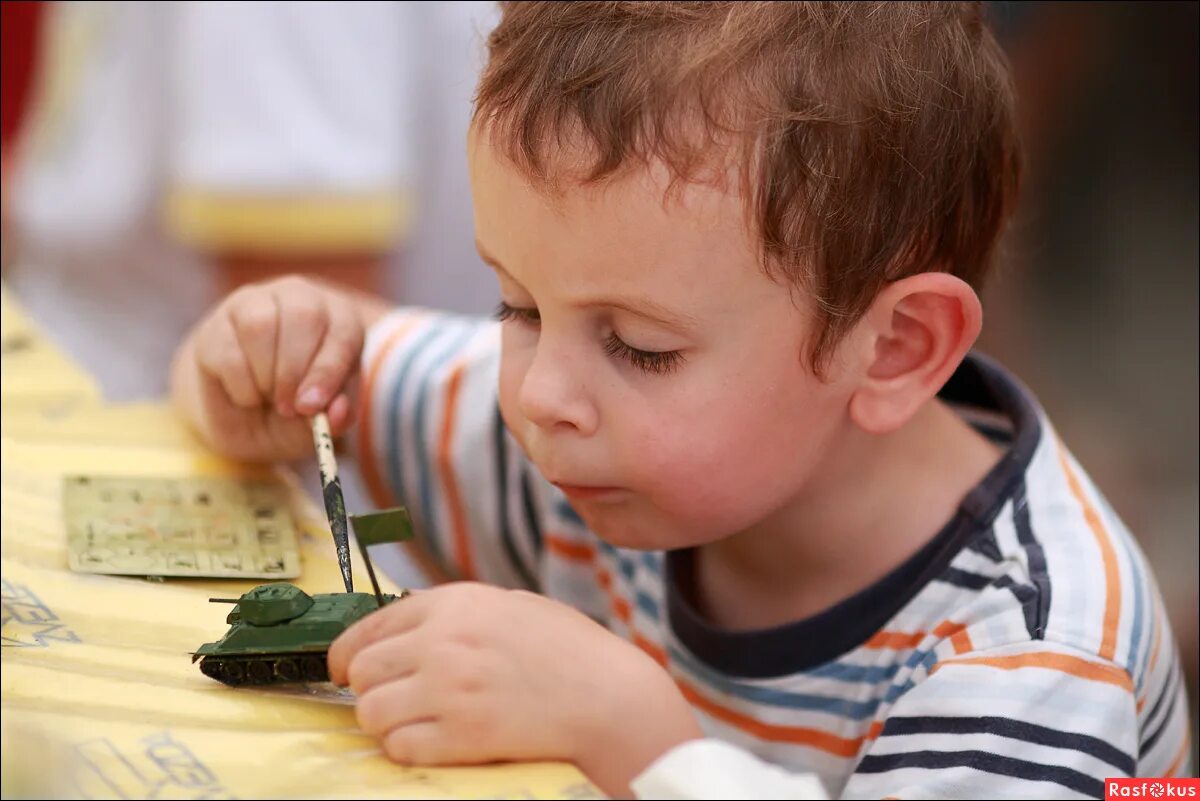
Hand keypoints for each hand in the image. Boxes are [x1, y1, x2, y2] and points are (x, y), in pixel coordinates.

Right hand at [170, 275, 383, 461]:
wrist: (242, 413)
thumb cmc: (294, 410)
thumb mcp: (319, 422)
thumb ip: (334, 419)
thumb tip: (340, 411)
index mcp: (340, 319)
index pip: (344, 333)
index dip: (328, 371)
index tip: (311, 405)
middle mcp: (299, 298)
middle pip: (304, 317)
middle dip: (295, 372)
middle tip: (289, 408)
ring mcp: (254, 304)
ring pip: (261, 325)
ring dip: (266, 377)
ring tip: (269, 397)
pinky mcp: (218, 323)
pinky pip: (228, 349)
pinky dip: (240, 385)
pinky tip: (247, 394)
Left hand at [328, 583, 703, 796]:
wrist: (609, 697)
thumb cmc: (567, 651)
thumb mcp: (509, 607)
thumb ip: (455, 614)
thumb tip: (403, 629)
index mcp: (455, 602)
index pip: (369, 626)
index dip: (347, 653)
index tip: (342, 670)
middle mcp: (444, 642)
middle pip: (360, 671)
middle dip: (371, 688)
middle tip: (394, 698)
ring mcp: (449, 690)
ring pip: (370, 713)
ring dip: (386, 722)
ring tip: (417, 722)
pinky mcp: (460, 736)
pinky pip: (399, 748)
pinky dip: (409, 750)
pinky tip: (436, 742)